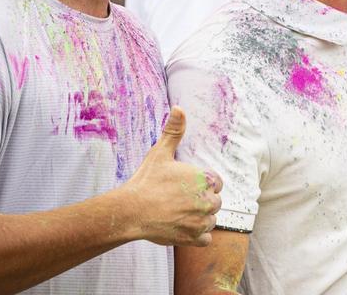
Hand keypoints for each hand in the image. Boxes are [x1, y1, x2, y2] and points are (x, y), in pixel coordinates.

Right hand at [121, 106, 222, 246]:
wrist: (130, 211)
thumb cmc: (146, 182)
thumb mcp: (160, 153)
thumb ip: (174, 131)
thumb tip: (179, 108)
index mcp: (204, 179)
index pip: (216, 182)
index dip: (202, 184)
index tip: (185, 186)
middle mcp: (207, 201)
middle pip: (215, 202)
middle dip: (201, 201)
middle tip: (179, 201)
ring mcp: (201, 221)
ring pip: (211, 220)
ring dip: (200, 218)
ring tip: (179, 214)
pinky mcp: (194, 238)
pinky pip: (206, 239)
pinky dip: (198, 236)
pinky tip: (183, 228)